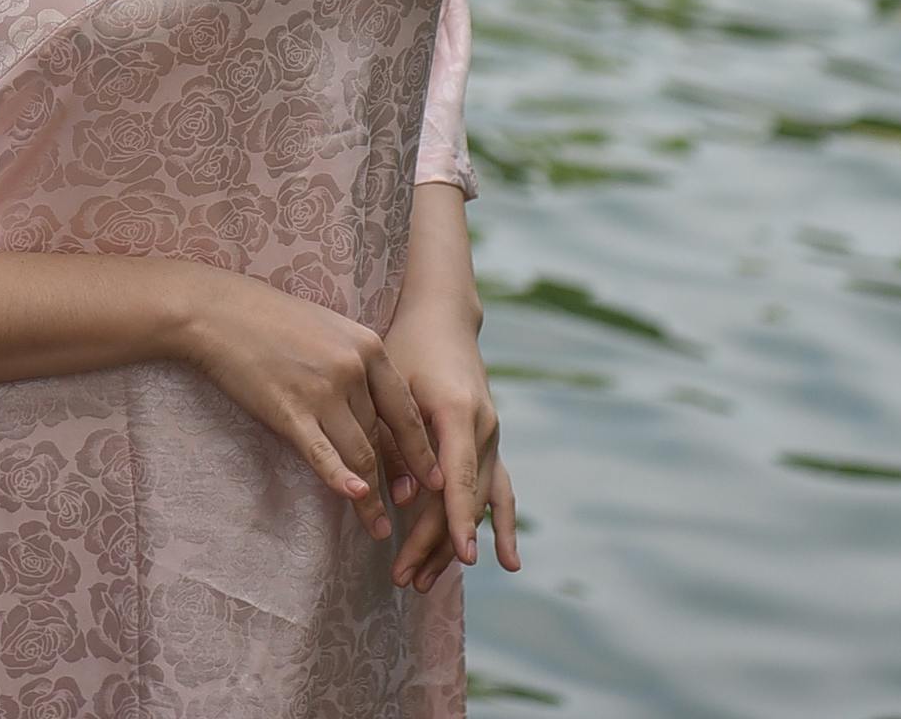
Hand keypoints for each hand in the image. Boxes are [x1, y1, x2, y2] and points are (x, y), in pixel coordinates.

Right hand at [174, 268, 445, 543]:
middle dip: (398, 479)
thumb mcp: (330, 330)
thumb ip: (358, 365)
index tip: (433, 479)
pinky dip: (342, 479)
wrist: (219, 313)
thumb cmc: (272, 319)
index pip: (405, 410)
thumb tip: (376, 410)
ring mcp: (322, 391)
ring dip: (372, 496)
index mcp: (369, 347)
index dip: (420, 450)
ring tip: (380, 526)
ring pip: (359, 453)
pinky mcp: (289, 411)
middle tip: (408, 510)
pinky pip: (323, 454)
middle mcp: (353, 369)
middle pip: (382, 437)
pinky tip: (355, 498)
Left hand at [380, 296, 518, 590]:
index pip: (459, 476)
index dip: (459, 518)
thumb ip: (395, 440)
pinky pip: (497, 490)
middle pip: (463, 499)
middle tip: (403, 579)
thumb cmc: (409, 346)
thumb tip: (403, 498)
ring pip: (479, 503)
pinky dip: (501, 526)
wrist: (443, 318)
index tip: (460, 556)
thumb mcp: (392, 385)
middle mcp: (484, 428)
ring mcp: (492, 437)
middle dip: (436, 543)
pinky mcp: (489, 443)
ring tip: (426, 582)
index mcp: (460, 412)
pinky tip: (508, 562)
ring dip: (454, 543)